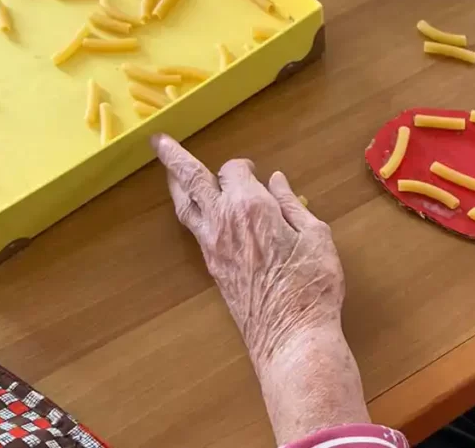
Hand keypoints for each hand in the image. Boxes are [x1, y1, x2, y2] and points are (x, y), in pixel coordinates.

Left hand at [153, 135, 370, 442]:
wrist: (290, 335)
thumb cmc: (311, 284)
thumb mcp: (315, 235)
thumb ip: (292, 204)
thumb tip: (277, 181)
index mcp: (251, 206)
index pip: (235, 171)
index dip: (245, 166)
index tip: (256, 170)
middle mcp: (223, 221)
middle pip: (192, 180)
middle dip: (175, 157)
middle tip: (159, 140)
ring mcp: (213, 246)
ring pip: (185, 206)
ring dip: (175, 184)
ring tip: (166, 170)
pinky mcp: (212, 267)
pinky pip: (194, 228)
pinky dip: (190, 210)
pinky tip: (195, 209)